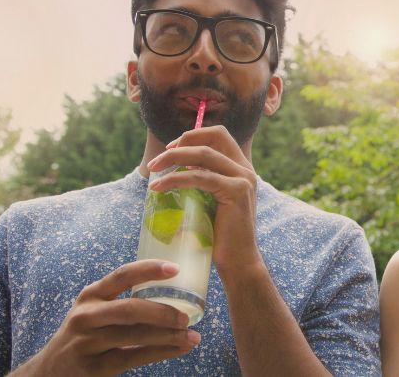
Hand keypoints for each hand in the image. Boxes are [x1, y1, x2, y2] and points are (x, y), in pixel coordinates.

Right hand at [13, 260, 199, 376]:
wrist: (48, 372)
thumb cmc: (84, 334)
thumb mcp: (93, 311)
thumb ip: (122, 301)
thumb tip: (174, 295)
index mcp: (91, 295)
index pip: (122, 276)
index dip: (149, 270)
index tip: (175, 268)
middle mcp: (87, 316)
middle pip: (130, 309)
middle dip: (162, 312)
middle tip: (186, 317)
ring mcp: (89, 342)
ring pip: (135, 336)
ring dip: (168, 336)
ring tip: (191, 336)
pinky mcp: (94, 367)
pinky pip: (134, 357)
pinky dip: (162, 353)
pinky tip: (179, 350)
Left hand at [147, 126, 261, 272]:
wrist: (239, 262)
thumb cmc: (221, 237)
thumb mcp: (213, 203)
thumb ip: (204, 184)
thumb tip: (176, 172)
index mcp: (242, 169)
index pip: (220, 135)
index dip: (194, 135)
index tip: (172, 148)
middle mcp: (246, 170)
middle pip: (215, 136)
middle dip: (182, 141)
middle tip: (159, 160)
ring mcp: (243, 179)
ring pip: (203, 154)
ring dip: (173, 158)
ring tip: (152, 169)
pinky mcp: (236, 192)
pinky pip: (199, 177)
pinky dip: (175, 179)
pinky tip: (158, 187)